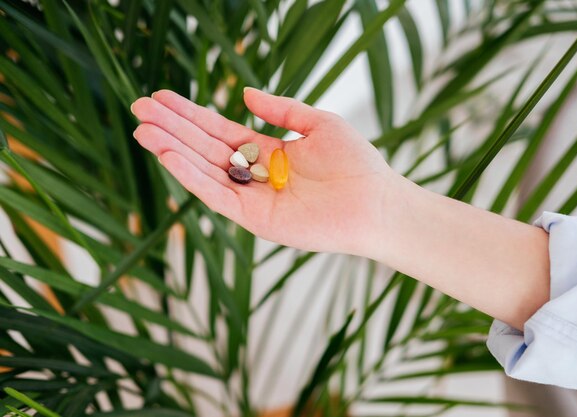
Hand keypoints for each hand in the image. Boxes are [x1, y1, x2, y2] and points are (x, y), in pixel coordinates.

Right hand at [130, 88, 397, 255]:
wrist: (376, 202)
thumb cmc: (356, 163)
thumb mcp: (317, 123)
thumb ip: (281, 110)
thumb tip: (244, 92)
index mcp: (267, 154)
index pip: (219, 131)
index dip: (191, 115)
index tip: (161, 97)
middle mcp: (255, 177)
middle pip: (204, 149)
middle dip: (172, 129)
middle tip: (138, 107)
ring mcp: (253, 200)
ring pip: (204, 172)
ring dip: (172, 151)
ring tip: (142, 129)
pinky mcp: (255, 220)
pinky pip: (217, 196)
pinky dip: (192, 177)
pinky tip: (169, 156)